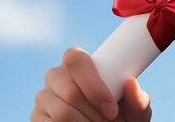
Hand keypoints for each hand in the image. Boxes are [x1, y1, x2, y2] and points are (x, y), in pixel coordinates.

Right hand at [31, 47, 151, 121]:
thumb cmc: (122, 118)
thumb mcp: (135, 111)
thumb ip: (138, 99)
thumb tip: (132, 84)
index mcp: (78, 65)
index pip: (75, 59)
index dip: (93, 85)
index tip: (112, 109)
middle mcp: (56, 77)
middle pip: (69, 89)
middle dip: (93, 112)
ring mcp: (43, 97)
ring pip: (62, 112)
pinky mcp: (36, 118)